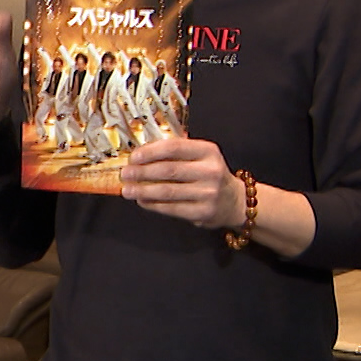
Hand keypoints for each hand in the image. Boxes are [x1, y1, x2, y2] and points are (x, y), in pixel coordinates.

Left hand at [117, 137, 243, 227]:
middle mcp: (210, 171)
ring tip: (127, 190)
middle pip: (168, 170)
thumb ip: (177, 152)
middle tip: (126, 174)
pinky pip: (172, 208)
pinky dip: (153, 205)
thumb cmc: (209, 174)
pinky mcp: (203, 212)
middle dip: (142, 172)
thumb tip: (140, 153)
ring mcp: (208, 193)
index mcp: (208, 151)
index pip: (174, 147)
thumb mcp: (201, 157)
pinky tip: (142, 201)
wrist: (234, 202)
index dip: (150, 152)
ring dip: (143, 191)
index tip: (133, 157)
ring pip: (168, 192)